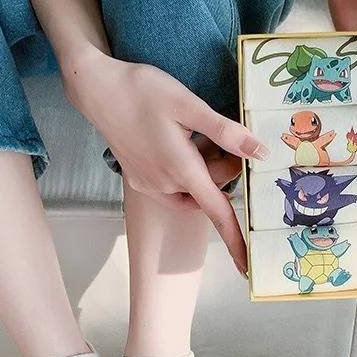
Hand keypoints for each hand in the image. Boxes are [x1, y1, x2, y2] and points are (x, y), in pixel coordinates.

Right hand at [62, 48, 267, 273]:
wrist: (96, 89)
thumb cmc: (143, 90)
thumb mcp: (189, 105)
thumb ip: (226, 132)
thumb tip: (260, 152)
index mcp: (182, 170)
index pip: (218, 214)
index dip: (236, 241)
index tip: (247, 268)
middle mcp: (166, 186)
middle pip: (211, 189)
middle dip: (222, 165)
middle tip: (211, 131)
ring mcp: (151, 186)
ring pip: (193, 187)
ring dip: (202, 168)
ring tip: (188, 133)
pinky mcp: (140, 181)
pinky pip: (175, 186)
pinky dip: (184, 171)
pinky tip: (175, 143)